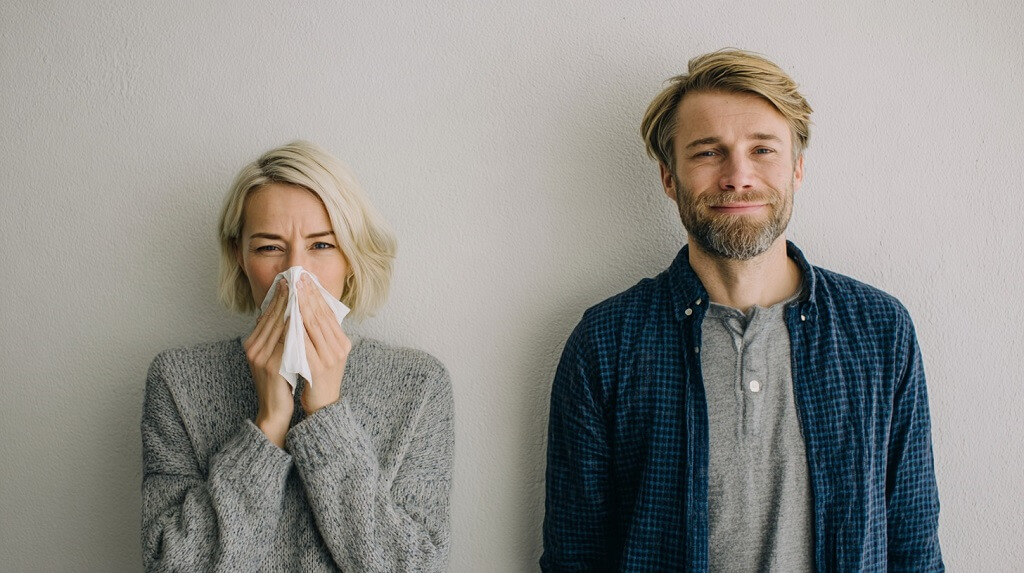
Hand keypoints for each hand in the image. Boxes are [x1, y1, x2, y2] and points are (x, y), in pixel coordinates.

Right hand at [243, 279, 292, 446]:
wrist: (274, 411)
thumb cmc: (279, 382)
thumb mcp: (274, 355)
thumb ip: (277, 336)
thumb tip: (285, 313)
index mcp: (253, 343)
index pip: (267, 314)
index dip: (279, 297)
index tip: (289, 281)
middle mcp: (253, 348)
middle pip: (272, 316)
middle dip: (285, 296)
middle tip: (296, 279)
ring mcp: (261, 357)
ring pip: (279, 325)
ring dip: (292, 306)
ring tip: (302, 291)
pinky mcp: (271, 366)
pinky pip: (286, 341)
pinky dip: (295, 327)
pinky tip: (305, 316)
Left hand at [296, 274, 350, 415]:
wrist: (323, 406)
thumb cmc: (319, 378)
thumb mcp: (323, 353)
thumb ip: (318, 335)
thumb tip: (306, 310)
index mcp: (342, 343)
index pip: (328, 313)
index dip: (316, 295)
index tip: (305, 280)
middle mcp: (339, 348)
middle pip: (321, 315)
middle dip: (308, 295)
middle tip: (298, 278)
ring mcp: (330, 358)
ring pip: (313, 326)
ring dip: (301, 306)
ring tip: (292, 291)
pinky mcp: (318, 367)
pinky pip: (304, 343)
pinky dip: (295, 328)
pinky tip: (286, 317)